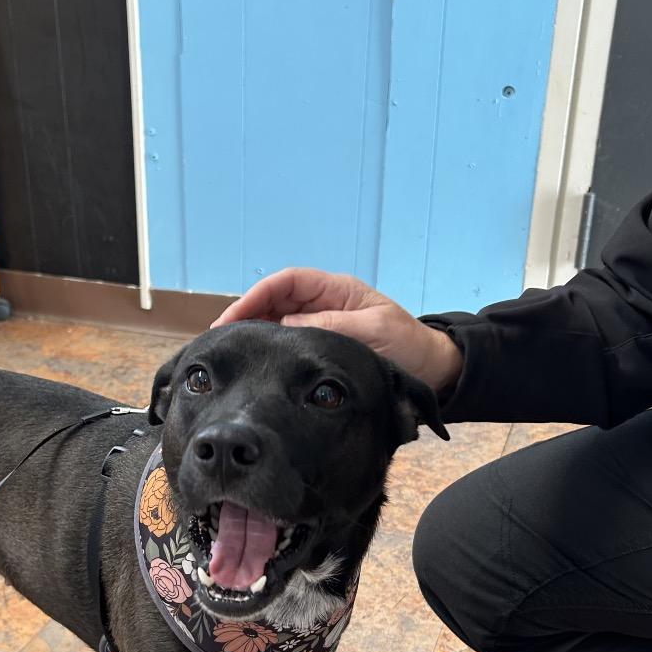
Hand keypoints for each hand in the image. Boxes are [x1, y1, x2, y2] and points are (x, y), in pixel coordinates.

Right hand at [211, 268, 461, 394]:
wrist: (430, 369)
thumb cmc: (407, 346)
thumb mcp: (371, 332)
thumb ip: (330, 325)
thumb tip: (287, 324)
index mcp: (335, 291)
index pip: (286, 282)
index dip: (256, 295)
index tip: (233, 316)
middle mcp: (323, 304)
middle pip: (273, 302)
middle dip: (245, 316)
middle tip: (220, 338)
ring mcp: (319, 326)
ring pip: (276, 324)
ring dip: (253, 335)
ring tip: (230, 352)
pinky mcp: (320, 348)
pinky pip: (288, 344)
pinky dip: (269, 351)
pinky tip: (254, 365)